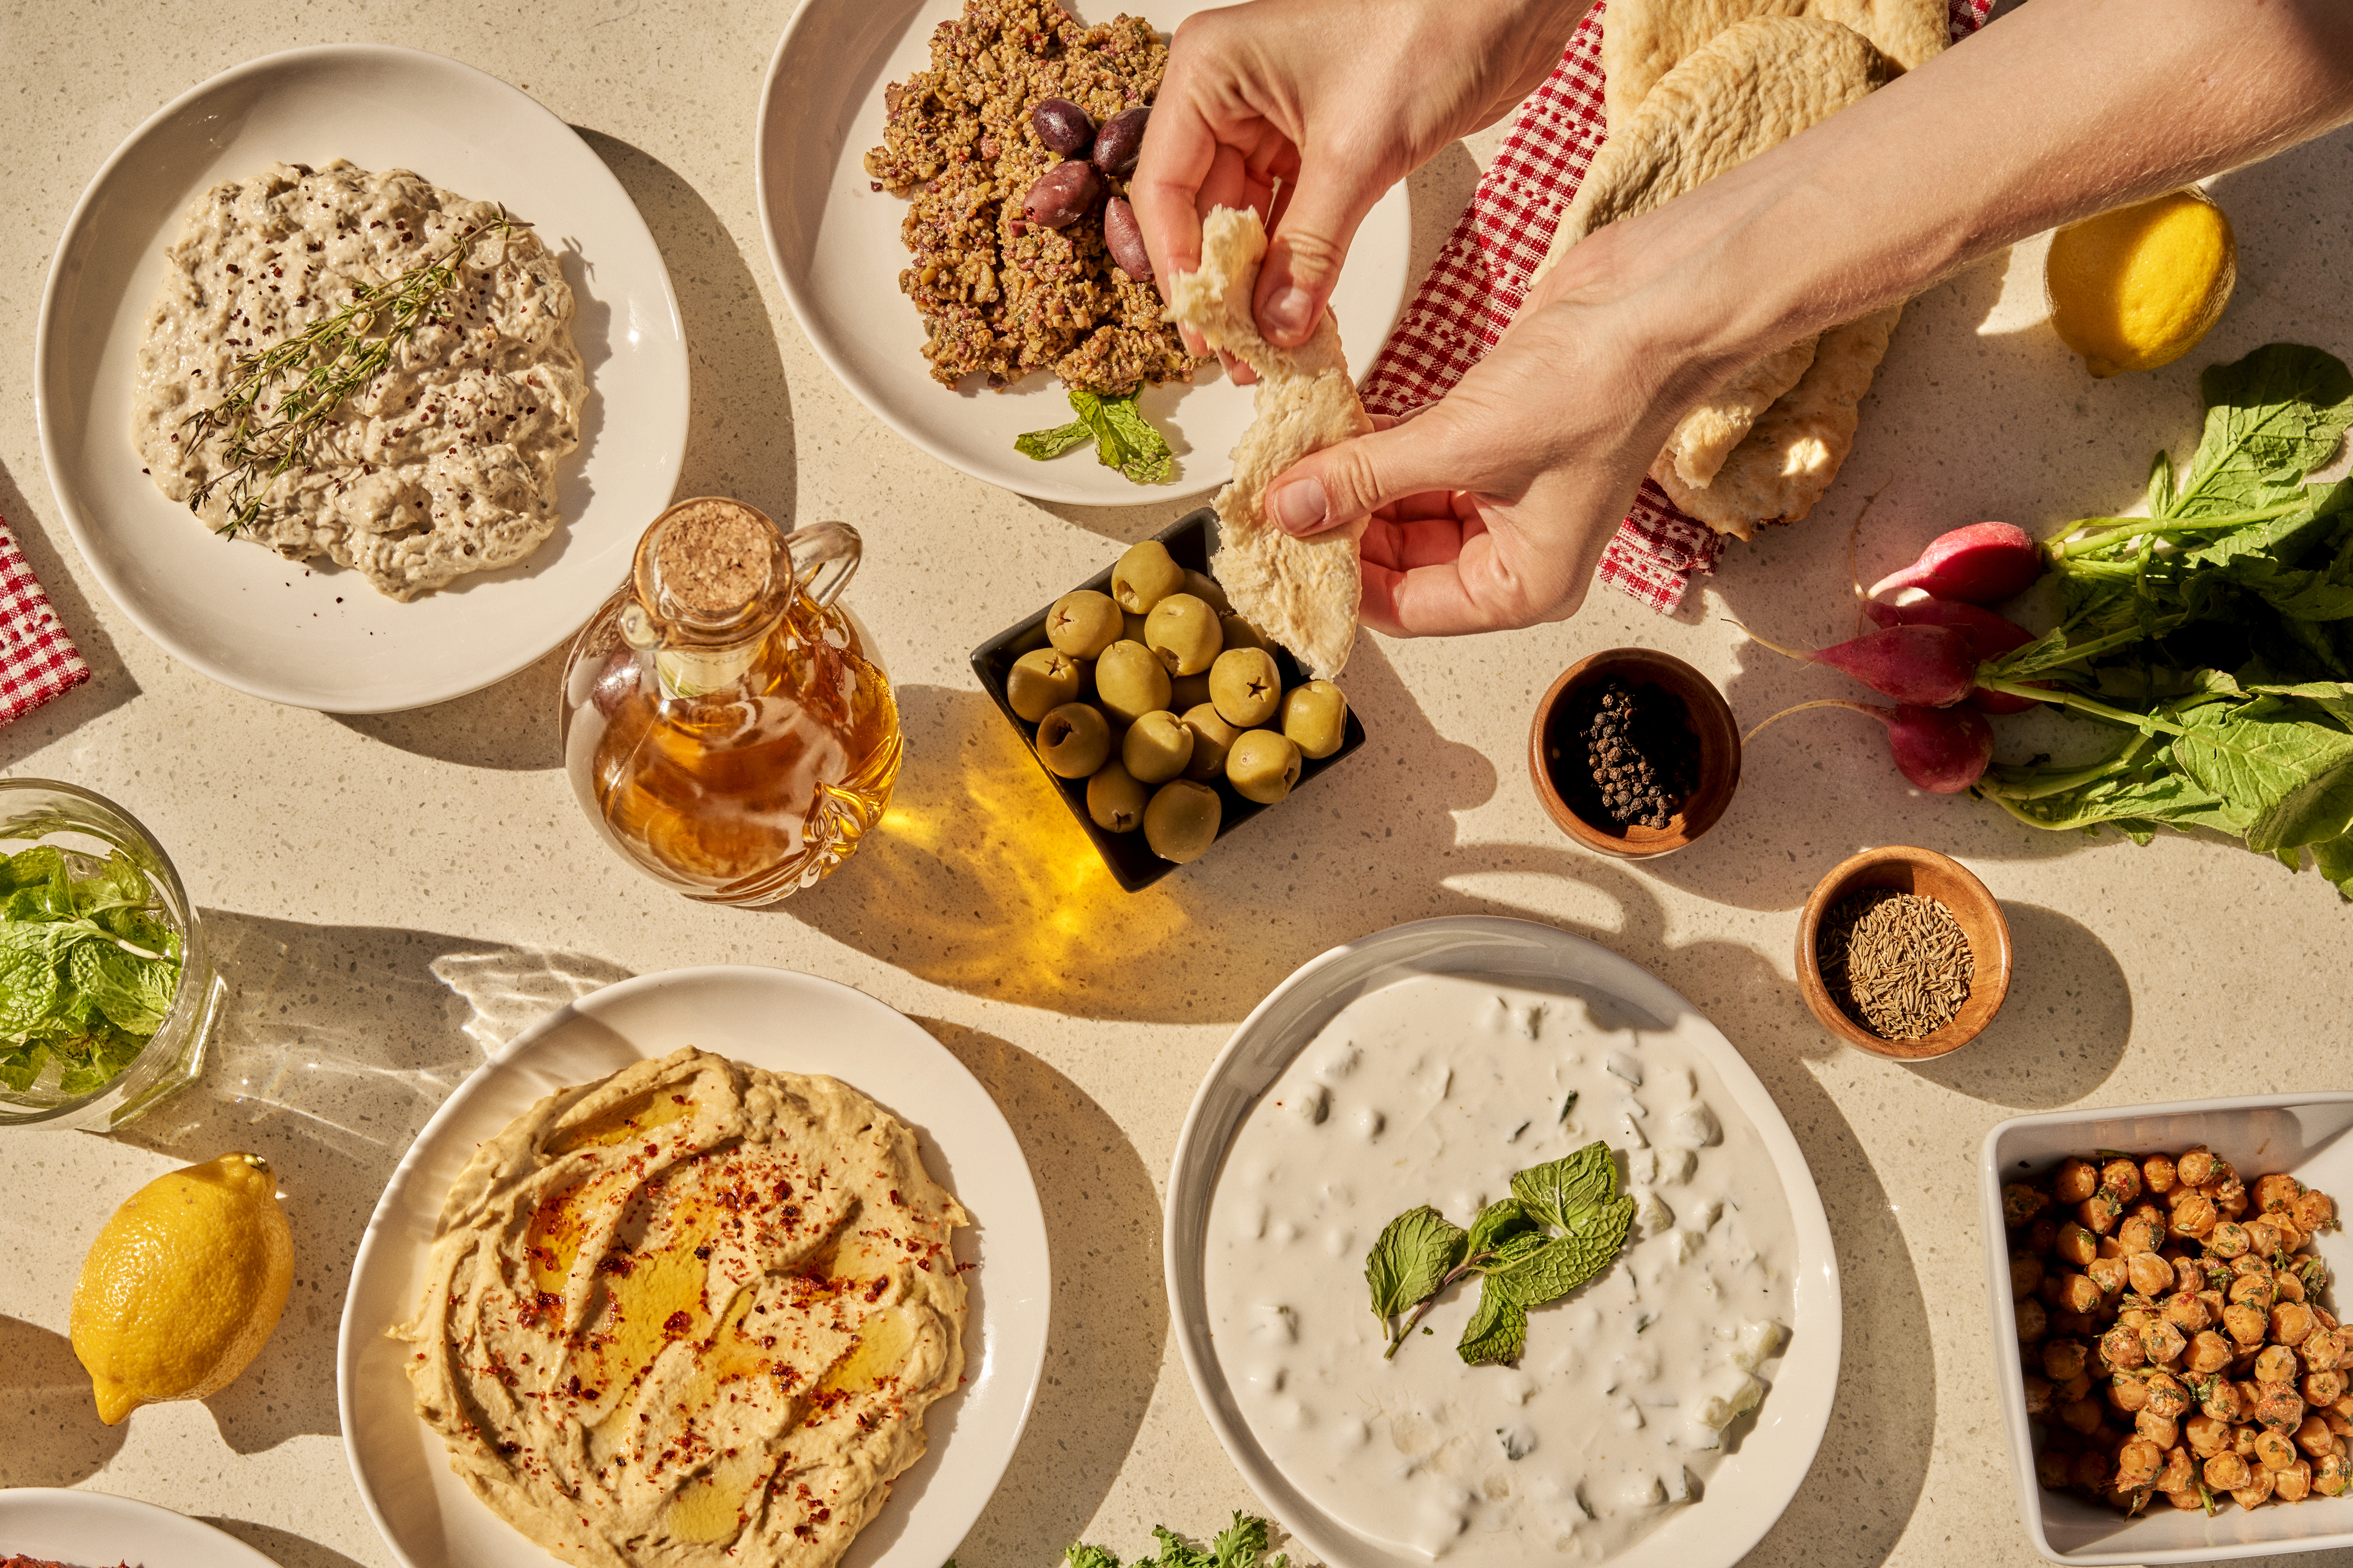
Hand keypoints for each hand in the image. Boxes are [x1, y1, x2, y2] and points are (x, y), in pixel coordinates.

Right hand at [1132, 0, 1585, 355]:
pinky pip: (1292, 219)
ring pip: (1248, 222)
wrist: (1508, 5)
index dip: (1181, 268)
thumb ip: (1310, 248)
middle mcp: (1231, 95)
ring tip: (1268, 352)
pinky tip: (1300, 317)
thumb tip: (1276, 327)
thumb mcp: (1357, 152)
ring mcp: (1274, 121)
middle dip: (1223, 288)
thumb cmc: (1430, 28)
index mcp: (1210, 73)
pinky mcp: (1321, 144)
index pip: (1166, 187)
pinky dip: (1297, 267)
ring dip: (1259, 287)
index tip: (1202, 334)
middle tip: (1236, 358)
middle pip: (1202, 211)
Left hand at [1266, 246, 1735, 634]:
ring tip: (1294, 463)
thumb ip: (1366, 478)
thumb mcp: (1462, 442)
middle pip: (1399, 562)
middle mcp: (1516, 550)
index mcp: (1523, 585)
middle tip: (1274, 499)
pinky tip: (1333, 432)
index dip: (1338, 578)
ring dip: (1352, 485)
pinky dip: (1377, 449)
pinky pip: (1419, 461)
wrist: (1658, 301)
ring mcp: (1507, 494)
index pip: (1404, 608)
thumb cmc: (1600, 385)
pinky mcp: (1495, 439)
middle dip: (1339, 528)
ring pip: (1404, 509)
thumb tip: (1290, 508)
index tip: (1278, 545)